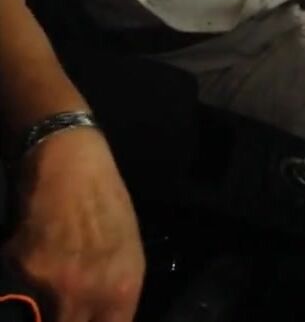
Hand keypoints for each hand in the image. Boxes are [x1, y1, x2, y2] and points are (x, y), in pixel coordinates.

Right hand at [3, 129, 144, 321]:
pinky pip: (17, 289)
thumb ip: (116, 292)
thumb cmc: (106, 198)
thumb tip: (100, 321)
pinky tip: (33, 253)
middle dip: (66, 318)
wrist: (72, 159)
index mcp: (123, 288)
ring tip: (50, 275)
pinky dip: (22, 277)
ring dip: (40, 304)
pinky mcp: (23, 267)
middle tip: (64, 302)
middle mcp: (90, 292)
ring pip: (40, 317)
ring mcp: (54, 283)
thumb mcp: (127, 246)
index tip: (87, 320)